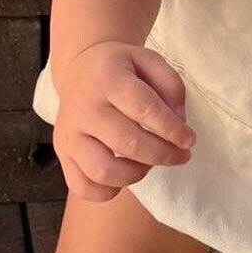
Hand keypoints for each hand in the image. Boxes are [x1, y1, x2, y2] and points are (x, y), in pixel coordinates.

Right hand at [52, 41, 195, 202]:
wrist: (80, 67)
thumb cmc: (121, 68)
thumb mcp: (149, 60)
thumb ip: (171, 85)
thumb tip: (179, 122)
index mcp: (107, 78)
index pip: (145, 109)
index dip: (173, 130)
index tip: (189, 140)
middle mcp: (83, 106)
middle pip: (128, 143)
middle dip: (163, 154)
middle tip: (180, 156)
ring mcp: (69, 132)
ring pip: (104, 171)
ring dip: (137, 174)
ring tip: (149, 162)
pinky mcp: (62, 152)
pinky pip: (82, 186)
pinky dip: (107, 191)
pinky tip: (124, 175)